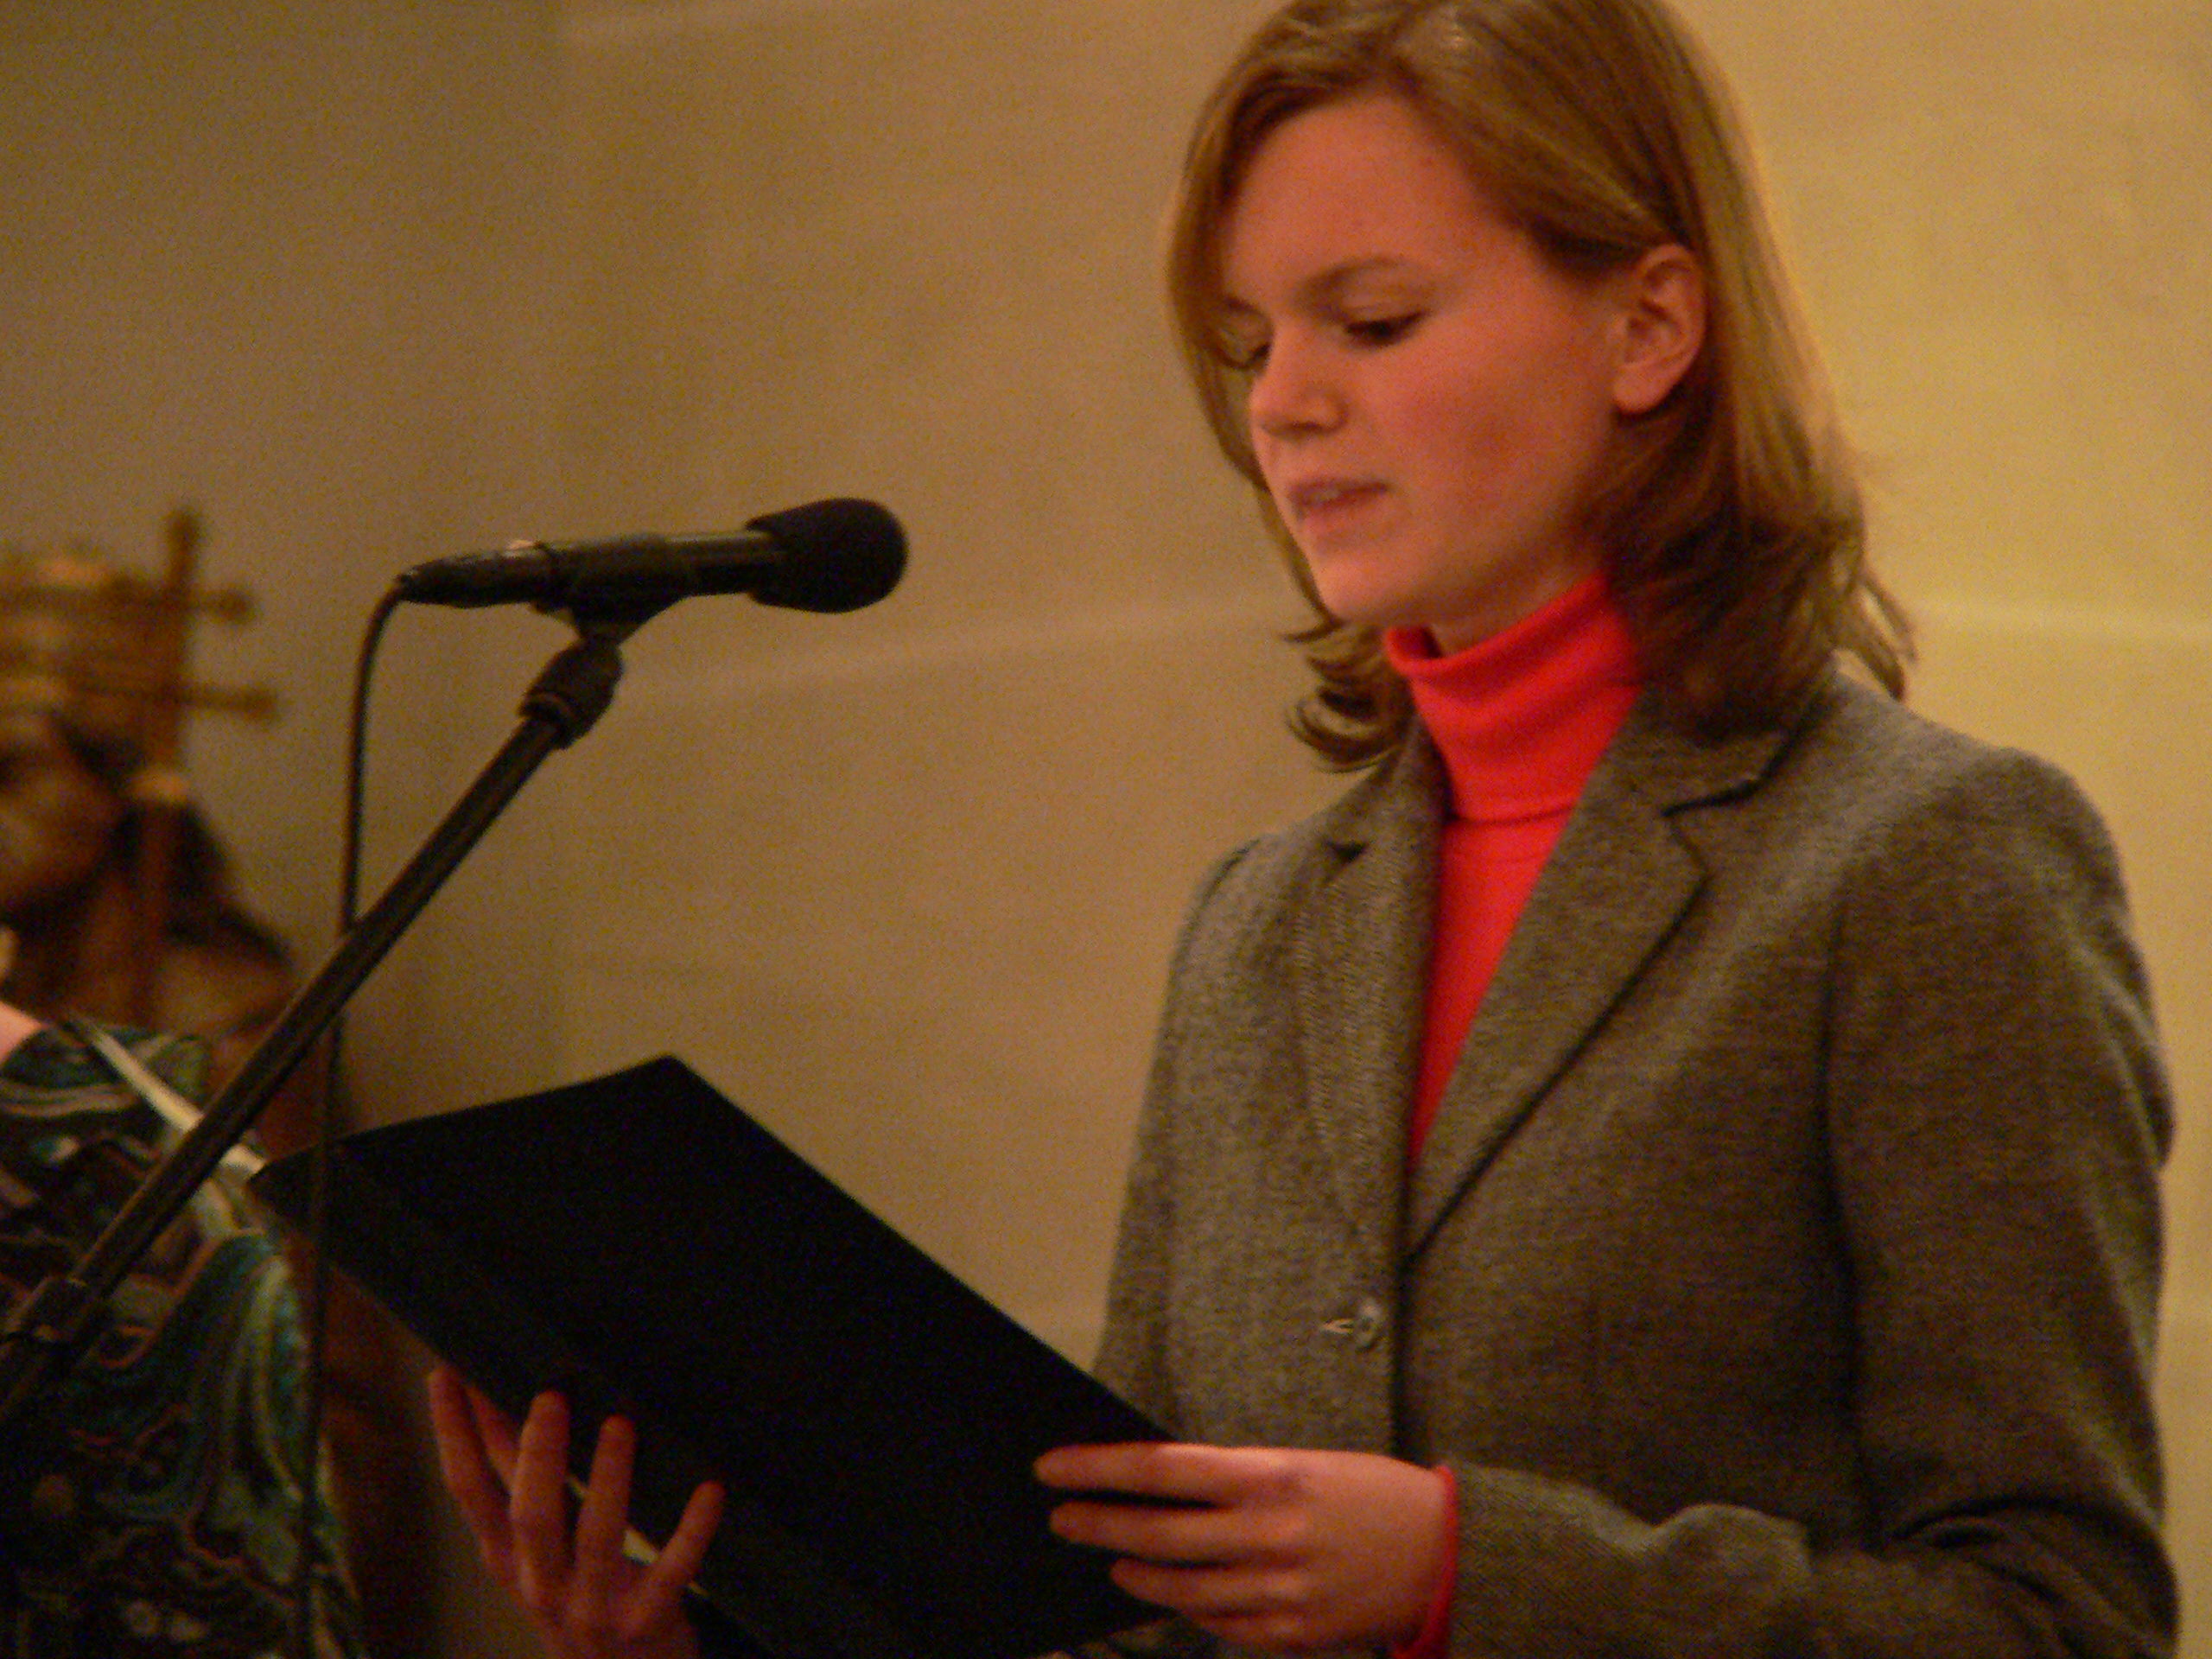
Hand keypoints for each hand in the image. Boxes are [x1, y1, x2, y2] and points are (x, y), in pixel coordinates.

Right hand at [427, 1365, 723, 1658]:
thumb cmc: (576, 1595)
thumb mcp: (535, 1550)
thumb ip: (521, 1480)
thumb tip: (497, 1398)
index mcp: (508, 1558)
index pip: (469, 1492)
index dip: (453, 1436)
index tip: (446, 1375)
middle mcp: (542, 1583)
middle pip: (530, 1515)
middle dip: (538, 1456)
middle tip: (549, 1395)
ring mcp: (593, 1606)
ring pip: (596, 1540)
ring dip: (608, 1481)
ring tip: (620, 1425)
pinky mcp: (647, 1619)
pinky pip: (673, 1570)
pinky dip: (692, 1531)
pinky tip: (710, 1489)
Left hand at [1034, 1442, 1448, 1651]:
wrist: (1446, 1554)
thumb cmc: (1371, 1495)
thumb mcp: (1304, 1465)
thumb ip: (1238, 1478)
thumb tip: (1165, 1485)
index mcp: (1268, 1476)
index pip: (1160, 1469)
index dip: (1098, 1469)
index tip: (1054, 1468)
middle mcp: (1266, 1534)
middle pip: (1156, 1532)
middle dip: (1097, 1524)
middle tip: (1061, 1518)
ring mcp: (1276, 1591)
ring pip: (1180, 1588)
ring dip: (1136, 1571)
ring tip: (1114, 1558)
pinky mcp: (1289, 1634)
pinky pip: (1219, 1625)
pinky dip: (1189, 1608)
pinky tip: (1170, 1592)